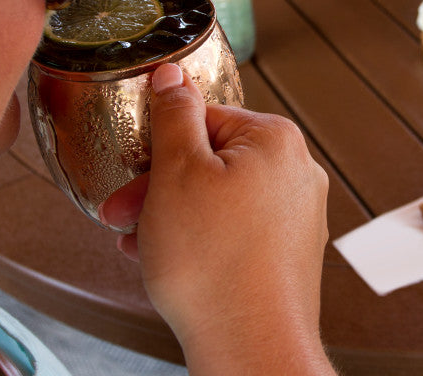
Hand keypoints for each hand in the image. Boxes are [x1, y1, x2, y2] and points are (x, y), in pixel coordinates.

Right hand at [100, 63, 333, 373]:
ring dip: (173, 214)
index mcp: (275, 140)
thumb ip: (173, 114)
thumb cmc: (214, 265)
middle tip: (126, 211)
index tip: (136, 168)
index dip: (160, 146)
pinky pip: (235, 228)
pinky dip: (200, 236)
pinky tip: (169, 257)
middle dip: (160, 186)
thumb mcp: (176, 171)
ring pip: (218, 197)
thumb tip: (172, 75)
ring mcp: (295, 214)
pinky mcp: (288, 250)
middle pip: (210, 161)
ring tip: (139, 241)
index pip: (204, 119)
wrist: (251, 350)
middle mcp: (295, 172)